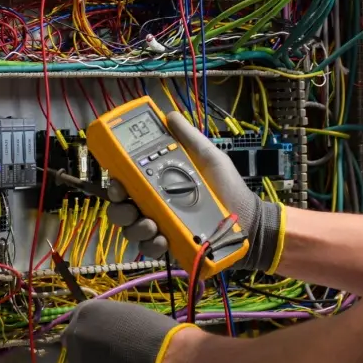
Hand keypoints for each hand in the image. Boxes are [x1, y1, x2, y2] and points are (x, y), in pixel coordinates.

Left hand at [62, 298, 195, 362]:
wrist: (162, 357)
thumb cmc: (151, 330)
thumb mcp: (125, 314)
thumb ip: (107, 321)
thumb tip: (104, 330)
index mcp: (86, 310)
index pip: (80, 321)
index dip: (91, 331)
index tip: (101, 339)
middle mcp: (75, 330)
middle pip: (74, 340)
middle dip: (87, 347)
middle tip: (106, 355)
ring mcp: (74, 355)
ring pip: (76, 362)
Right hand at [108, 111, 283, 272]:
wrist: (246, 220)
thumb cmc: (227, 186)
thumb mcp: (209, 157)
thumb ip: (189, 137)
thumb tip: (170, 115)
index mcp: (158, 181)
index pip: (127, 181)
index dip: (116, 182)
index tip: (118, 180)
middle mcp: (154, 203)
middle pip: (121, 206)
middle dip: (119, 207)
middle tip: (132, 206)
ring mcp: (159, 226)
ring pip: (130, 229)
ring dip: (135, 227)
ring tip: (152, 224)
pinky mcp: (168, 246)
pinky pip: (148, 248)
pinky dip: (152, 244)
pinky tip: (163, 238)